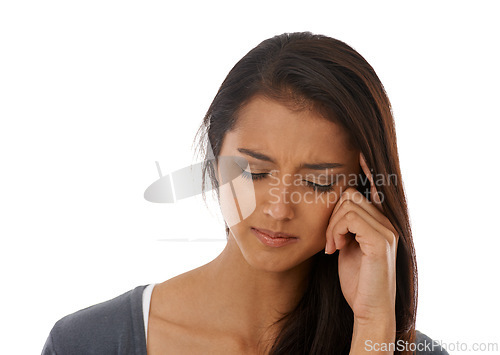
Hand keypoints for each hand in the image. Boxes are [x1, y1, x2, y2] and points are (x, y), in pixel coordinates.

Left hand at [325, 152, 398, 323]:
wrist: (368, 310)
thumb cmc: (356, 281)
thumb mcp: (347, 247)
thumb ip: (345, 226)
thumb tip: (335, 207)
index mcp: (380, 222)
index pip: (371, 187)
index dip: (364, 170)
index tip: (354, 154)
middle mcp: (387, 222)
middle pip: (351, 194)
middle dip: (331, 214)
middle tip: (329, 241)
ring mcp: (387, 231)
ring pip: (348, 204)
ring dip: (331, 225)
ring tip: (331, 247)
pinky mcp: (380, 241)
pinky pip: (350, 218)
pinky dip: (336, 231)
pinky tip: (335, 249)